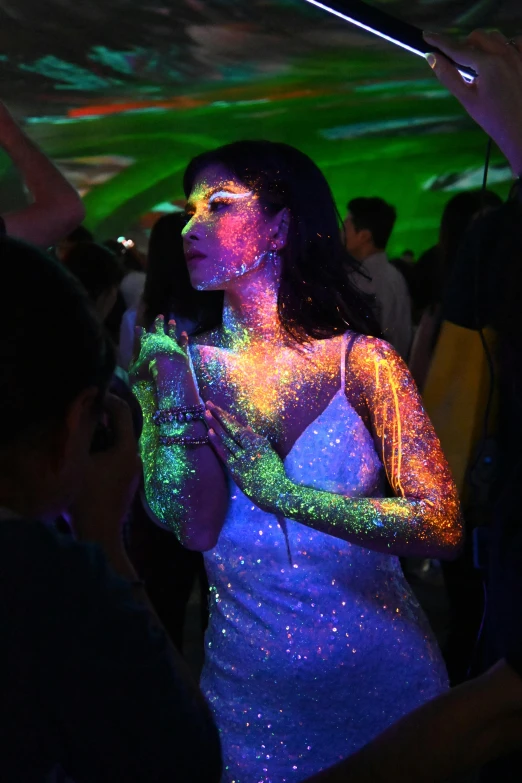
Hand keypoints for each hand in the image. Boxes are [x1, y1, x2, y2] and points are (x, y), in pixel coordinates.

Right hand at [69, 394, 140, 548]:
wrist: (99, 536)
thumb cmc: (86, 497)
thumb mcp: (77, 460)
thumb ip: (82, 432)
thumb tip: (85, 409)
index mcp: (127, 449)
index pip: (122, 411)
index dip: (107, 398)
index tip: (89, 395)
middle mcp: (136, 457)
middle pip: (122, 427)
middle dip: (103, 416)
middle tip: (82, 412)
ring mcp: (134, 471)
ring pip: (120, 443)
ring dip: (103, 434)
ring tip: (82, 433)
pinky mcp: (128, 483)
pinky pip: (118, 456)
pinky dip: (105, 450)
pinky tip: (89, 456)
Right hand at [130, 314, 189, 382]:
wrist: (168, 375)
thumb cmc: (149, 373)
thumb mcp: (135, 369)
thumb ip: (134, 362)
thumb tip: (134, 357)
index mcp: (146, 343)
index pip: (141, 335)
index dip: (140, 331)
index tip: (139, 327)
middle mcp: (159, 341)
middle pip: (158, 329)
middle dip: (158, 323)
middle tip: (160, 315)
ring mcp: (172, 344)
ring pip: (172, 332)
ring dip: (171, 327)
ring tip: (172, 321)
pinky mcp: (182, 350)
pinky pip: (183, 342)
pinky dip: (183, 337)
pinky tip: (184, 333)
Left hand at [205, 402, 292, 512]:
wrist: (276, 493)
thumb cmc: (273, 473)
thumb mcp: (268, 452)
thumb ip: (255, 439)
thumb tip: (244, 426)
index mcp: (259, 443)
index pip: (238, 426)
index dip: (226, 416)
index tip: (216, 407)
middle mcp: (250, 449)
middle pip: (231, 429)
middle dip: (219, 416)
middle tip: (207, 404)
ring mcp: (242, 459)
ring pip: (226, 439)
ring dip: (215, 425)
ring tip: (206, 413)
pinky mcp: (236, 470)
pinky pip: (225, 453)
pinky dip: (217, 442)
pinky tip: (210, 432)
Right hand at [424, 30, 521, 172]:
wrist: (519, 129)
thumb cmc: (494, 119)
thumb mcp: (467, 99)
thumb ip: (449, 76)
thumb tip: (431, 58)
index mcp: (489, 64)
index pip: (458, 48)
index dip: (440, 42)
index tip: (427, 37)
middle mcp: (506, 54)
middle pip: (477, 37)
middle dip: (464, 45)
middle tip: (457, 62)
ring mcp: (518, 55)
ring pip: (495, 37)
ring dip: (483, 45)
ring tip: (478, 65)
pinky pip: (515, 42)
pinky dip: (504, 46)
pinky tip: (499, 61)